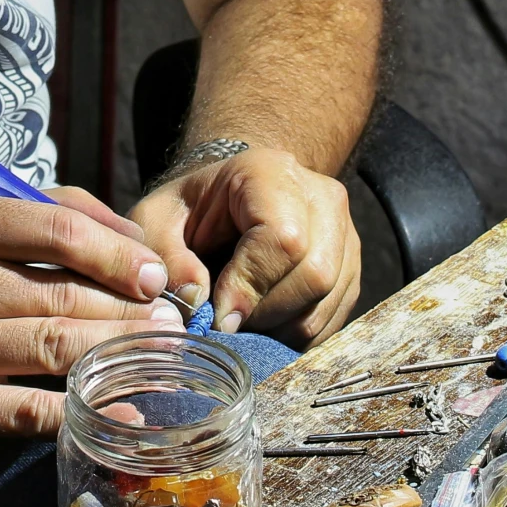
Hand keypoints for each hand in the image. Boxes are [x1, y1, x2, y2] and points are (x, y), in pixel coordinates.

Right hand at [0, 188, 182, 437]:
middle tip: (170, 318)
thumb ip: (41, 214)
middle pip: (61, 293)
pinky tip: (119, 406)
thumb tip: (131, 241)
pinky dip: (79, 408)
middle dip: (129, 308)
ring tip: (155, 350)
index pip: (55, 229)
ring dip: (115, 351)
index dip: (117, 253)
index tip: (154, 273)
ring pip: (52, 347)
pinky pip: (25, 410)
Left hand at [129, 147, 359, 347]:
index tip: (220, 318)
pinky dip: (297, 334)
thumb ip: (167, 259)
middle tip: (228, 326)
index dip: (252, 285)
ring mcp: (344, 231)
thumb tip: (197, 301)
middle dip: (266, 314)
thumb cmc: (188, 211)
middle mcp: (321, 196)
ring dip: (281, 329)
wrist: (225, 203)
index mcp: (271, 172)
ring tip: (242, 323)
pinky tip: (264, 325)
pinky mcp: (350, 266)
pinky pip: (334, 316)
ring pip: (327, 300)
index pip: (283, 237)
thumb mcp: (156, 223)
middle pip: (315, 273)